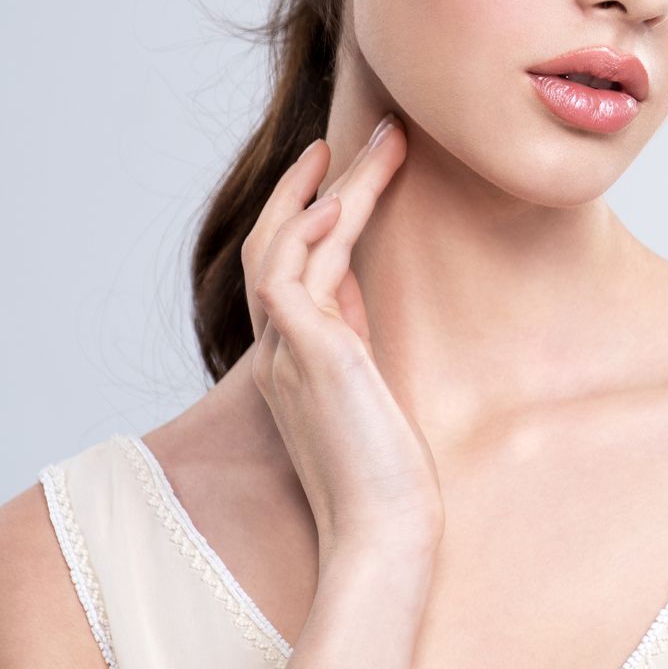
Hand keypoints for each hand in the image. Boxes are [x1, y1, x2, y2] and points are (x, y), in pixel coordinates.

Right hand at [242, 113, 442, 562]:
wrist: (382, 534)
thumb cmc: (388, 479)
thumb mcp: (375, 393)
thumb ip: (360, 344)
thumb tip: (366, 292)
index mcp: (298, 358)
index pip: (294, 267)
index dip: (317, 215)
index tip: (347, 173)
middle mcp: (281, 351)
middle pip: (279, 243)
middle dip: (314, 186)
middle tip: (354, 134)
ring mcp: (286, 354)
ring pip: (288, 246)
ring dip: (332, 189)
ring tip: (378, 141)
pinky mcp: (306, 359)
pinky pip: (292, 276)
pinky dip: (314, 232)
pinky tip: (344, 197)